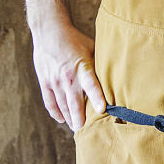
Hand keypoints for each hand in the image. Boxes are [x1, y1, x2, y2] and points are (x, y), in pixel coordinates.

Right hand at [26, 0, 106, 129]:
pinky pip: (50, 103)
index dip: (97, 97)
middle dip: (80, 119)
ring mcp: (54, 81)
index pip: (91, 84)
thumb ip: (101, 64)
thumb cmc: (75, 40)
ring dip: (70, 119)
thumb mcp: (92, 48)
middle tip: (86, 132)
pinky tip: (63, 119)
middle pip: (74, 103)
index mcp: (82, 66)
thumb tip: (119, 75)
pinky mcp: (45, 82)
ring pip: (62, 106)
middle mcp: (67, 76)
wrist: (49, 31)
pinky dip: (56, 113)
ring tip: (77, 129)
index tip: (102, 109)